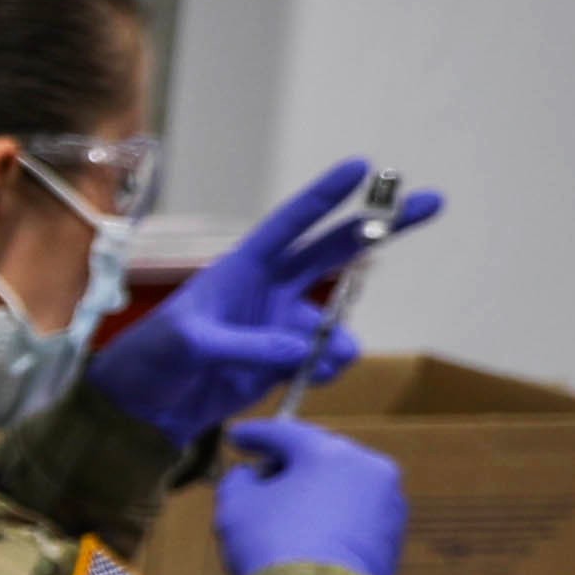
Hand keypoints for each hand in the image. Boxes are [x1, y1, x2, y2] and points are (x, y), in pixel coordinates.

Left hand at [96, 158, 443, 440]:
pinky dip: (324, 369)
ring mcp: (282, 322)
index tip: (360, 166)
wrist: (141, 407)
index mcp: (241, 268)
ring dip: (336, 342)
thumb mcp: (189, 344)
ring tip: (311, 365)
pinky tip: (301, 379)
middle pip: (337, 249)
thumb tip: (302, 349)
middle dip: (384, 226)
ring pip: (336, 323)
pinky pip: (326, 358)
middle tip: (433, 202)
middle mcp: (270, 288)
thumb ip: (247, 344)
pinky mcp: (286, 358)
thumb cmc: (151, 359)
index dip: (324, 196)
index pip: (289, 224)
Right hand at [210, 417, 408, 574]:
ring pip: (343, 486)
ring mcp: (388, 503)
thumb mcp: (236, 505)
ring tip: (285, 509)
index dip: (255, 435)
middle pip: (322, 456)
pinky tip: (309, 533)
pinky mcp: (394, 536)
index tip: (237, 437)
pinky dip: (332, 516)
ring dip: (315, 491)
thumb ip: (240, 479)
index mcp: (330, 452)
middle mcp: (368, 468)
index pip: (287, 433)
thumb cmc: (272, 547)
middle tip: (262, 472)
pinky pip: (356, 514)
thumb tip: (252, 476)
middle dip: (291, 463)